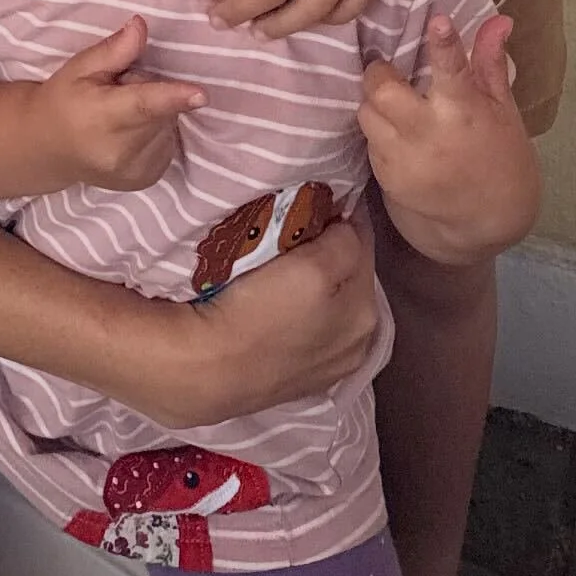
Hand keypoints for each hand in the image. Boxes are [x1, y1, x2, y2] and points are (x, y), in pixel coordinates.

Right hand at [37, 16, 204, 191]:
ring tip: (123, 114)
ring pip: (169, 126)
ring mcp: (135, 171)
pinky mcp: (146, 179)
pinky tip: (131, 132)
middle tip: (123, 90)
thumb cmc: (64, 101)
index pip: (143, 105)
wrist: (48, 148)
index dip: (173, 98)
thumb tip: (141, 28)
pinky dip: (157, 132)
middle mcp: (120, 151)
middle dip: (151, 92)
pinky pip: (168, 143)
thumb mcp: (80, 67)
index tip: (202, 95)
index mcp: (100, 118)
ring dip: (156, 114)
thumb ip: (114, 50)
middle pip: (162, 110)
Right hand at [124, 219, 378, 427]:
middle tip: (294, 227)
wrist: (208, 366)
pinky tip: (275, 300)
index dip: (340, 215)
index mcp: (367, 315)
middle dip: (329, 248)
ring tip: (281, 262)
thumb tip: (346, 226)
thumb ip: (346, 241)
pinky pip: (307, 324)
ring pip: (329, 299)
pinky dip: (298, 307)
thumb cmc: (259, 311)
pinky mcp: (297, 376)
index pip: (362, 241)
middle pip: (347, 273)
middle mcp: (357, 344)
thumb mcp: (315, 267)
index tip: (315, 199)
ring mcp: (327, 365)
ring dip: (314, 278)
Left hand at [359, 13, 539, 262]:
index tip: (439, 20)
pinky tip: (400, 138)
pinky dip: (379, 133)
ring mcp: (405, 159)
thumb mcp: (504, 111)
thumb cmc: (502, 159)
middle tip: (392, 74)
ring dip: (376, 105)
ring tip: (397, 109)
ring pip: (367, 113)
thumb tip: (499, 19)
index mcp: (466, 112)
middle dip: (380, 74)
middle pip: (382, 89)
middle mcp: (431, 134)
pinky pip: (369, 140)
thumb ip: (490, 64)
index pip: (453, 70)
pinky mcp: (387, 178)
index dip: (444, 44)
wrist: (486, 224)